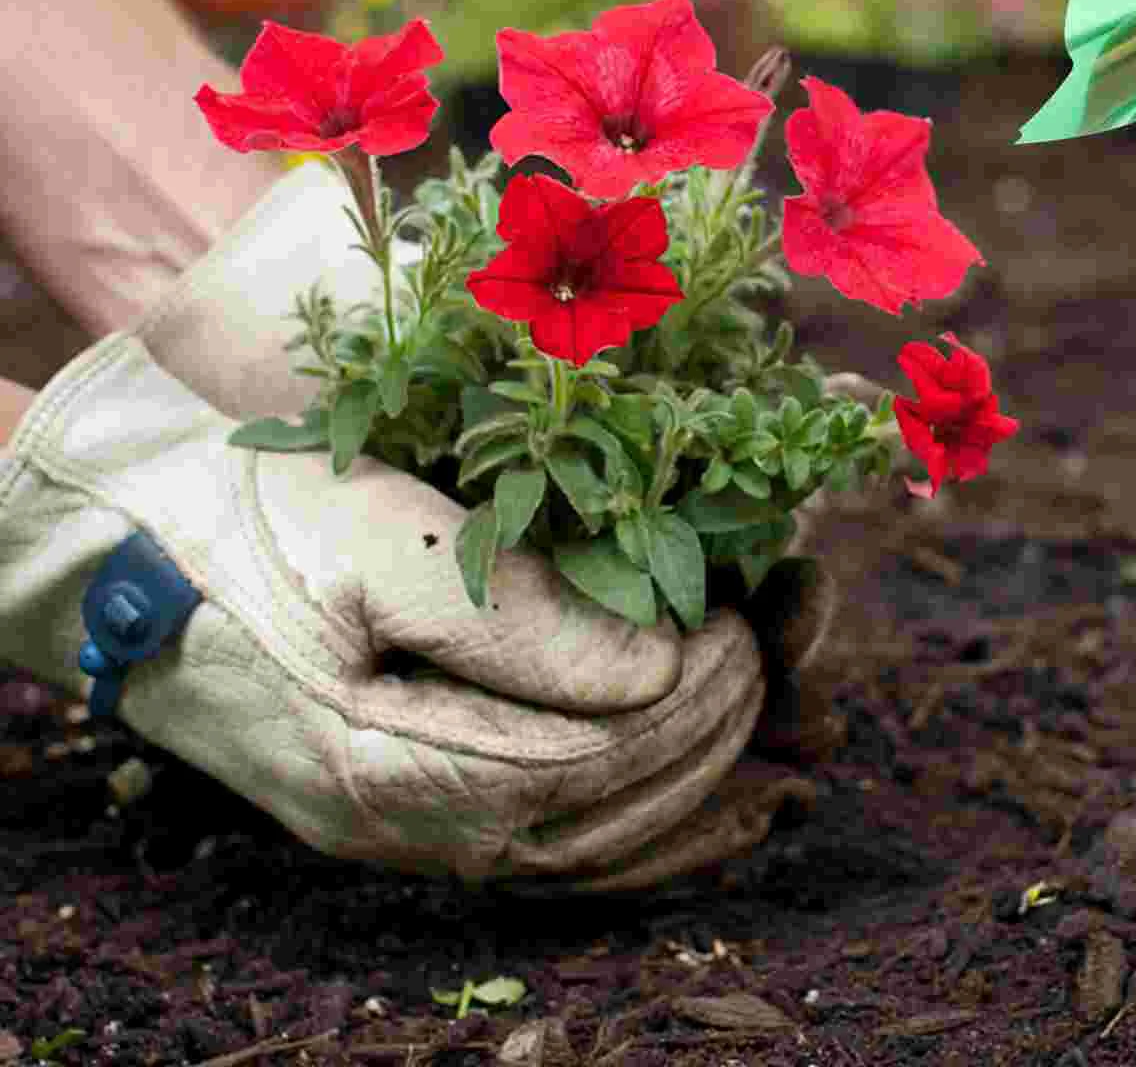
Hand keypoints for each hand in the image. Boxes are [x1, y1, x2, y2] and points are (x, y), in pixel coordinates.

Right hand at [0, 332, 780, 884]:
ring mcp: (392, 831)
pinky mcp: (394, 809)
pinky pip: (535, 853)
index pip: (587, 761)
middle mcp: (395, 827)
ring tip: (761, 743)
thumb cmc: (256, 525)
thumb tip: (655, 668)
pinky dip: (626, 836)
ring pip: (574, 856)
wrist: (127, 556)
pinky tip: (685, 806)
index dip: (683, 703)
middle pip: (594, 815)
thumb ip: (521, 618)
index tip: (739, 629)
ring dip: (683, 803)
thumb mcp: (383, 540)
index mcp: (388, 760)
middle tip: (762, 660)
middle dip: (701, 742)